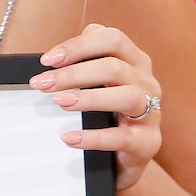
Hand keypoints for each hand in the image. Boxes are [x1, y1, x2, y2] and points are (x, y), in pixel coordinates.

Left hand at [35, 23, 164, 190]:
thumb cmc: (108, 113)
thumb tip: (51, 59)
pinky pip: (123, 137)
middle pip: (115, 67)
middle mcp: (147, 83)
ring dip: (90, 98)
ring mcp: (152, 113)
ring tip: (59, 102)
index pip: (112, 39)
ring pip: (128, 96)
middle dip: (74, 73)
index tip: (47, 60)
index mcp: (134, 62)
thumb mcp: (98, 83)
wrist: (125, 157)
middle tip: (42, 84)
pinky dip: (94, 137)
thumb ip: (83, 63)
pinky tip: (70, 138)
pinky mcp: (147, 142)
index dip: (79, 46)